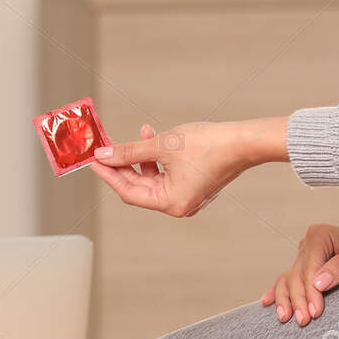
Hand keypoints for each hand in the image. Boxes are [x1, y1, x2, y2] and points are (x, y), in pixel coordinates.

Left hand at [90, 120, 265, 217]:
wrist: (245, 140)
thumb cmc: (210, 144)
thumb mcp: (163, 145)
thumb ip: (130, 151)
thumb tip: (103, 155)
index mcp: (172, 203)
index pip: (128, 192)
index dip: (108, 174)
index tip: (93, 161)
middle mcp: (179, 205)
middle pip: (139, 186)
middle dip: (123, 163)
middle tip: (107, 145)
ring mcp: (187, 195)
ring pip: (153, 177)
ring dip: (142, 156)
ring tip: (141, 133)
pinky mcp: (194, 184)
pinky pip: (166, 173)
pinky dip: (157, 157)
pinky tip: (154, 137)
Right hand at [260, 222, 338, 325]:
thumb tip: (318, 283)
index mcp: (318, 236)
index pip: (309, 269)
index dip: (310, 292)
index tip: (315, 312)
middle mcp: (307, 243)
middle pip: (296, 275)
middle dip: (298, 299)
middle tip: (304, 320)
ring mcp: (304, 253)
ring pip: (287, 278)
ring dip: (285, 298)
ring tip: (285, 317)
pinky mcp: (305, 264)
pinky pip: (287, 277)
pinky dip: (278, 291)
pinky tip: (268, 302)